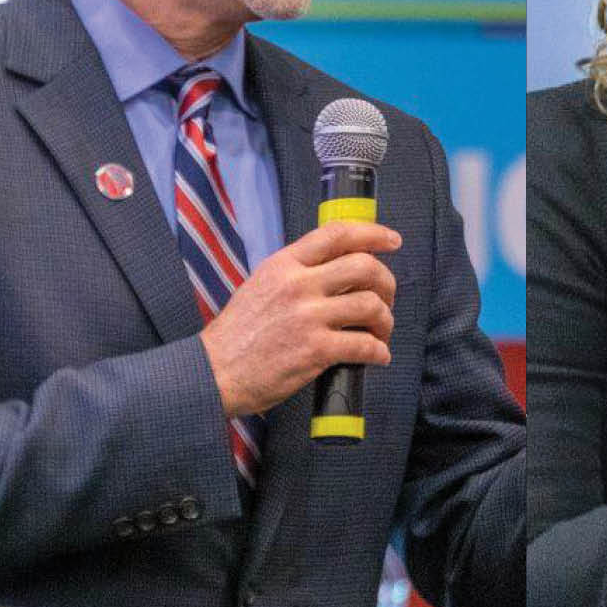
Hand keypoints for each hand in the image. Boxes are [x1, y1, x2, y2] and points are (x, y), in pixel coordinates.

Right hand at [200, 221, 400, 416]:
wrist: (213, 372)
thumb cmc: (238, 333)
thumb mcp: (262, 285)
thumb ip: (297, 272)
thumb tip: (339, 266)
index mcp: (284, 264)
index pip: (337, 234)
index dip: (373, 234)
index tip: (393, 241)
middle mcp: (298, 285)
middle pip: (365, 267)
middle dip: (387, 283)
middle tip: (386, 299)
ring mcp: (307, 317)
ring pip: (371, 305)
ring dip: (385, 320)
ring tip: (380, 332)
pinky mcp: (315, 350)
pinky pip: (365, 345)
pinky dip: (379, 351)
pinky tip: (377, 356)